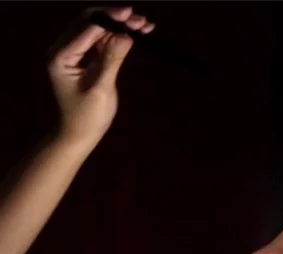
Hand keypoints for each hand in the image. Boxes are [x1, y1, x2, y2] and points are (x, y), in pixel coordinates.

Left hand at [47, 7, 154, 142]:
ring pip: (98, 29)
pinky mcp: (85, 57)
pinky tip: (135, 33)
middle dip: (116, 18)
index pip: (86, 28)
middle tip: (141, 20)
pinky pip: (101, 40)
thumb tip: (126, 35)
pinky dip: (118, 35)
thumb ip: (112, 60)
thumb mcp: (101, 89)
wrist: (79, 133)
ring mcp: (74, 52)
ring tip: (144, 25)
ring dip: (119, 26)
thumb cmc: (87, 116)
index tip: (131, 14)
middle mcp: (64, 48)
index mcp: (61, 55)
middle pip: (90, 22)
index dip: (109, 18)